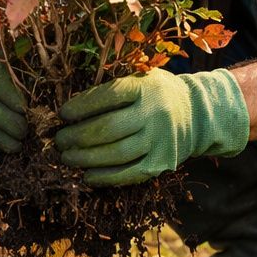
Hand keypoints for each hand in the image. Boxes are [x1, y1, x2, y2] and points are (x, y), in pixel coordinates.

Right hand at [0, 51, 27, 151]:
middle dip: (2, 120)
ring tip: (16, 145)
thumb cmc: (29, 63)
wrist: (8, 65)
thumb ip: (33, 74)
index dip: (5, 93)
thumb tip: (39, 102)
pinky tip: (1, 148)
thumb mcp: (31, 60)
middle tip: (24, 132)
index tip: (25, 108)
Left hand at [55, 69, 248, 185]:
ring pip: (116, 154)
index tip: (62, 114)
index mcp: (145, 87)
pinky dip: (105, 177)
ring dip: (86, 158)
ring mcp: (160, 140)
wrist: (198, 113)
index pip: (108, 96)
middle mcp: (154, 113)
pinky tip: (87, 175)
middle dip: (77, 136)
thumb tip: (69, 111)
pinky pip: (129, 174)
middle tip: (59, 141)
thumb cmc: (156, 94)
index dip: (81, 106)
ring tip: (67, 157)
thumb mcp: (140, 78)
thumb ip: (111, 90)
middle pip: (108, 128)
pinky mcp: (162, 162)